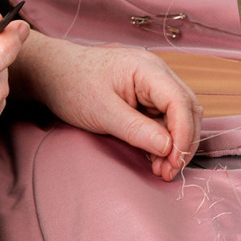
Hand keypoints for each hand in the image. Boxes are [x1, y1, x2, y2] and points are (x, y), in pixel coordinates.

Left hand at [16, 36, 201, 180]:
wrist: (54, 73)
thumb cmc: (73, 85)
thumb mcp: (102, 111)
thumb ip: (136, 129)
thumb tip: (168, 148)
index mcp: (148, 69)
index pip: (180, 101)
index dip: (183, 134)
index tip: (174, 161)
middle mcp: (157, 74)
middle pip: (187, 109)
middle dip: (183, 142)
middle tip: (169, 171)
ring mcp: (153, 86)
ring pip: (179, 117)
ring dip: (175, 145)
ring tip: (161, 170)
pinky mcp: (146, 98)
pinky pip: (165, 120)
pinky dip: (164, 141)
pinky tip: (155, 160)